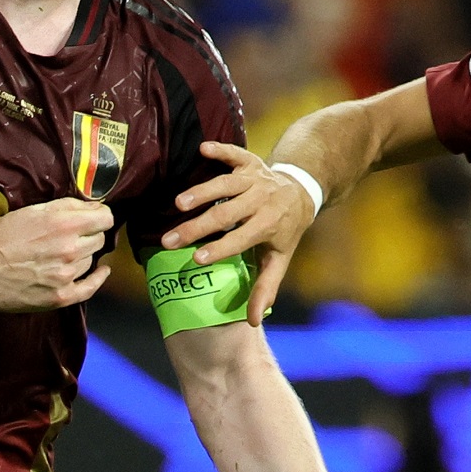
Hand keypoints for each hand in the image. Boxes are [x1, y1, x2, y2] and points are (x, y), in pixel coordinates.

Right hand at [0, 198, 113, 312]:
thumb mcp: (32, 211)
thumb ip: (67, 206)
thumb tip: (95, 206)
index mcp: (64, 224)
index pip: (105, 218)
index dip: (100, 215)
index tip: (93, 217)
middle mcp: (70, 249)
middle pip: (98, 239)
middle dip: (88, 234)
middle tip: (71, 236)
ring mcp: (66, 275)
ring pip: (90, 260)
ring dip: (82, 255)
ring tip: (61, 253)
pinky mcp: (60, 296)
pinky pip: (90, 288)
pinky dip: (98, 278)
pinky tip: (101, 272)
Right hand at [163, 143, 316, 325]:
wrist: (300, 191)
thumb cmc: (284, 231)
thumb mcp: (279, 258)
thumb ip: (266, 287)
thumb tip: (253, 322)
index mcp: (269, 225)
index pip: (241, 239)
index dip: (220, 249)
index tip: (196, 260)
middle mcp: (262, 200)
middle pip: (227, 213)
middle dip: (198, 227)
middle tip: (169, 240)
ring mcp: (256, 178)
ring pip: (227, 184)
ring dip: (202, 192)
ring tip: (178, 204)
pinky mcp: (250, 161)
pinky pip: (235, 153)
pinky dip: (221, 150)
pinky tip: (201, 149)